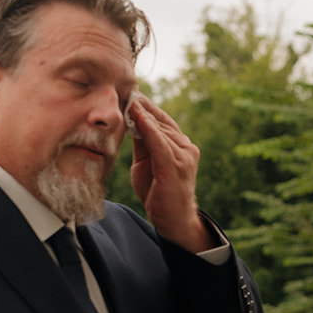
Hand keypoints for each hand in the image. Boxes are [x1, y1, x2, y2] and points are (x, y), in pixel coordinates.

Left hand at [128, 96, 214, 251]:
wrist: (173, 220)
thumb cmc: (159, 193)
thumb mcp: (147, 163)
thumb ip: (142, 144)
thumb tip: (130, 123)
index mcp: (181, 146)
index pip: (163, 121)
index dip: (147, 107)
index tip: (131, 93)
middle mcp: (187, 148)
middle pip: (161, 122)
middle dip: (142, 108)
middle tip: (125, 91)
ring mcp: (184, 156)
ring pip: (160, 130)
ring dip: (142, 116)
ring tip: (127, 101)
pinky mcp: (176, 166)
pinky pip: (160, 143)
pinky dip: (148, 128)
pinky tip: (138, 116)